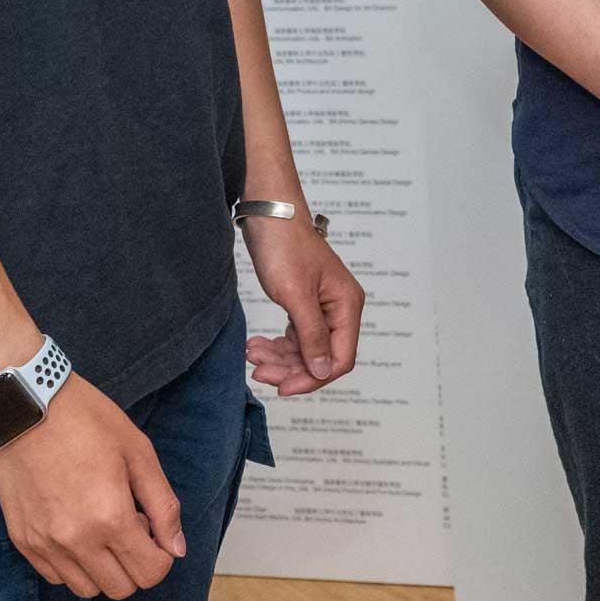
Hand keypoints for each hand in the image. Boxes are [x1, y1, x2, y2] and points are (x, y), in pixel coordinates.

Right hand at [0, 373, 185, 599]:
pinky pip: (55, 576)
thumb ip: (163, 506)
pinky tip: (74, 529)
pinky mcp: (22, 540)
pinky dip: (72, 564)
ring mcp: (44, 544)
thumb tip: (176, 549)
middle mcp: (76, 541)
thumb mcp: (139, 453)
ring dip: (103, 568)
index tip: (151, 528)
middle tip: (127, 523)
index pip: (150, 574)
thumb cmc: (86, 421)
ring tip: (99, 526)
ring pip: (86, 589)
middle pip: (120, 589)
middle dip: (134, 564)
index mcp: (110, 518)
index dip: (161, 556)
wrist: (23, 405)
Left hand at [241, 206, 363, 396]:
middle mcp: (339, 309)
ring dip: (279, 358)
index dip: (314, 377)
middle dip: (290, 369)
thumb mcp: (296, 294)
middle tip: (259, 372)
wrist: (268, 214)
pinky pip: (294, 336)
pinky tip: (257, 346)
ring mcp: (321, 307)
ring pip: (304, 350)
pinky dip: (276, 345)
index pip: (340, 358)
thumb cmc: (284, 245)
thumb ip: (312, 335)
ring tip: (252, 355)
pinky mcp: (303, 304)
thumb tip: (323, 370)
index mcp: (347, 305)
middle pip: (321, 357)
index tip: (283, 387)